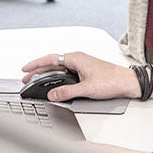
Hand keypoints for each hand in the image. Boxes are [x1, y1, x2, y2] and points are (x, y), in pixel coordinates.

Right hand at [21, 52, 140, 101]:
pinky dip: (56, 76)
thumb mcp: (86, 89)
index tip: (25, 69)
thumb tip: (52, 94)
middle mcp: (78, 59)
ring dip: (47, 73)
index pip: (50, 59)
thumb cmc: (111, 81)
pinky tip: (54, 82)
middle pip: (52, 62)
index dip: (36, 64)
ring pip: (59, 67)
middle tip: (26, 77)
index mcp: (76, 58)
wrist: (126, 82)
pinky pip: (66, 71)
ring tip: (36, 80)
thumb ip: (67, 92)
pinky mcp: (85, 70)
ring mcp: (81, 64)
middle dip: (38, 69)